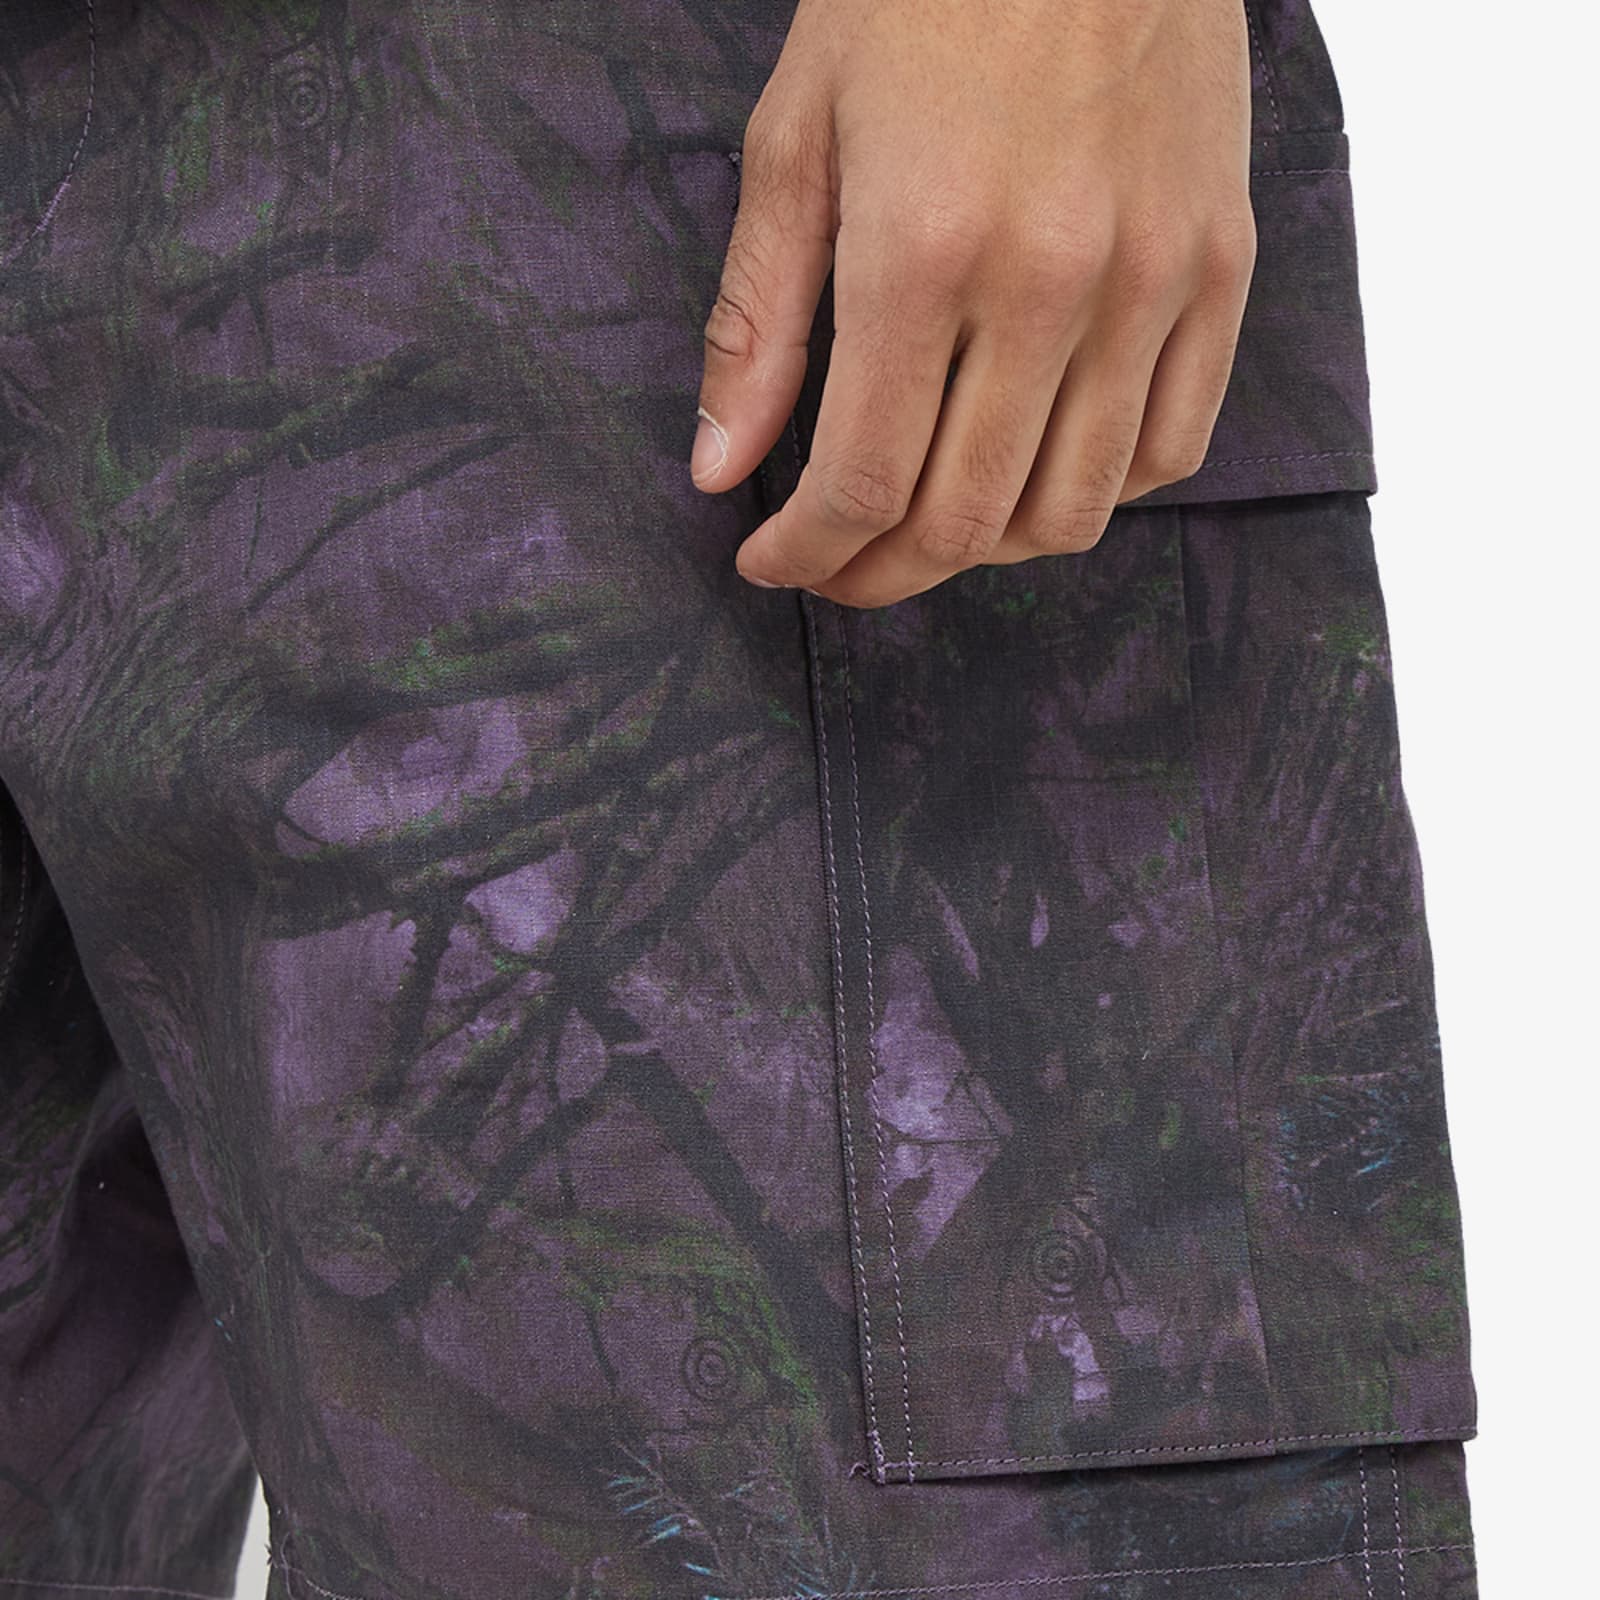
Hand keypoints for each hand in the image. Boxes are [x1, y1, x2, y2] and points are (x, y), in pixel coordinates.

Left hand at [691, 0, 1256, 607]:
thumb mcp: (798, 137)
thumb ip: (757, 319)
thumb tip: (721, 470)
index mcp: (922, 251)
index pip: (861, 481)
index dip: (806, 553)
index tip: (771, 562)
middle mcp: (1048, 283)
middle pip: (965, 521)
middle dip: (881, 573)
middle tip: (837, 567)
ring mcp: (1150, 280)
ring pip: (1073, 512)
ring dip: (987, 552)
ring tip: (930, 524)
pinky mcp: (1221, 266)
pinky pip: (1175, 448)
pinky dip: (1099, 493)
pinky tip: (1038, 468)